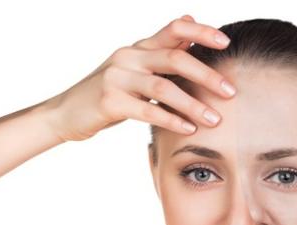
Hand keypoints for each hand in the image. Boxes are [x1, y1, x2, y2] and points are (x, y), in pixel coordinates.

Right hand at [44, 14, 236, 141]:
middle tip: (231, 92)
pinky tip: (188, 129)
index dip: (201, 32)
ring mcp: (117, 77)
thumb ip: (160, 51)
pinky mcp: (109, 101)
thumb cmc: (106, 94)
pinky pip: (147, 110)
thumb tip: (189, 22)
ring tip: (215, 119)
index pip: (173, 30)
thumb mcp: (132, 68)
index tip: (226, 42)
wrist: (64, 114)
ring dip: (193, 104)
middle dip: (207, 75)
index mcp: (137, 48)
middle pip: (175, 58)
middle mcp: (128, 56)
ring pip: (164, 87)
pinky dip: (171, 120)